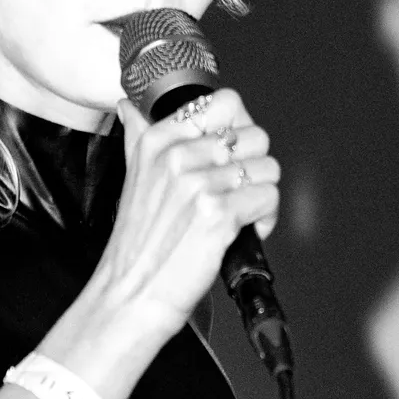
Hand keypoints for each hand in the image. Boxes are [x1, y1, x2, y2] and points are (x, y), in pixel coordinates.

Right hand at [92, 88, 280, 336]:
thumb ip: (137, 137)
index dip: (239, 129)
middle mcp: (177, 156)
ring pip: (268, 168)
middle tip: (236, 191)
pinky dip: (265, 219)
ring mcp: (198, 184)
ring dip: (262, 194)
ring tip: (240, 214)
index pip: (224, 103)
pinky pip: (269, 198)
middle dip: (255, 166)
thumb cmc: (136, 245)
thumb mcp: (132, 178)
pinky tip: (242, 231)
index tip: (231, 154)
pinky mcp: (219, 214)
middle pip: (255, 135)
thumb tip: (129, 108)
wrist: (130, 295)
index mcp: (157, 140)